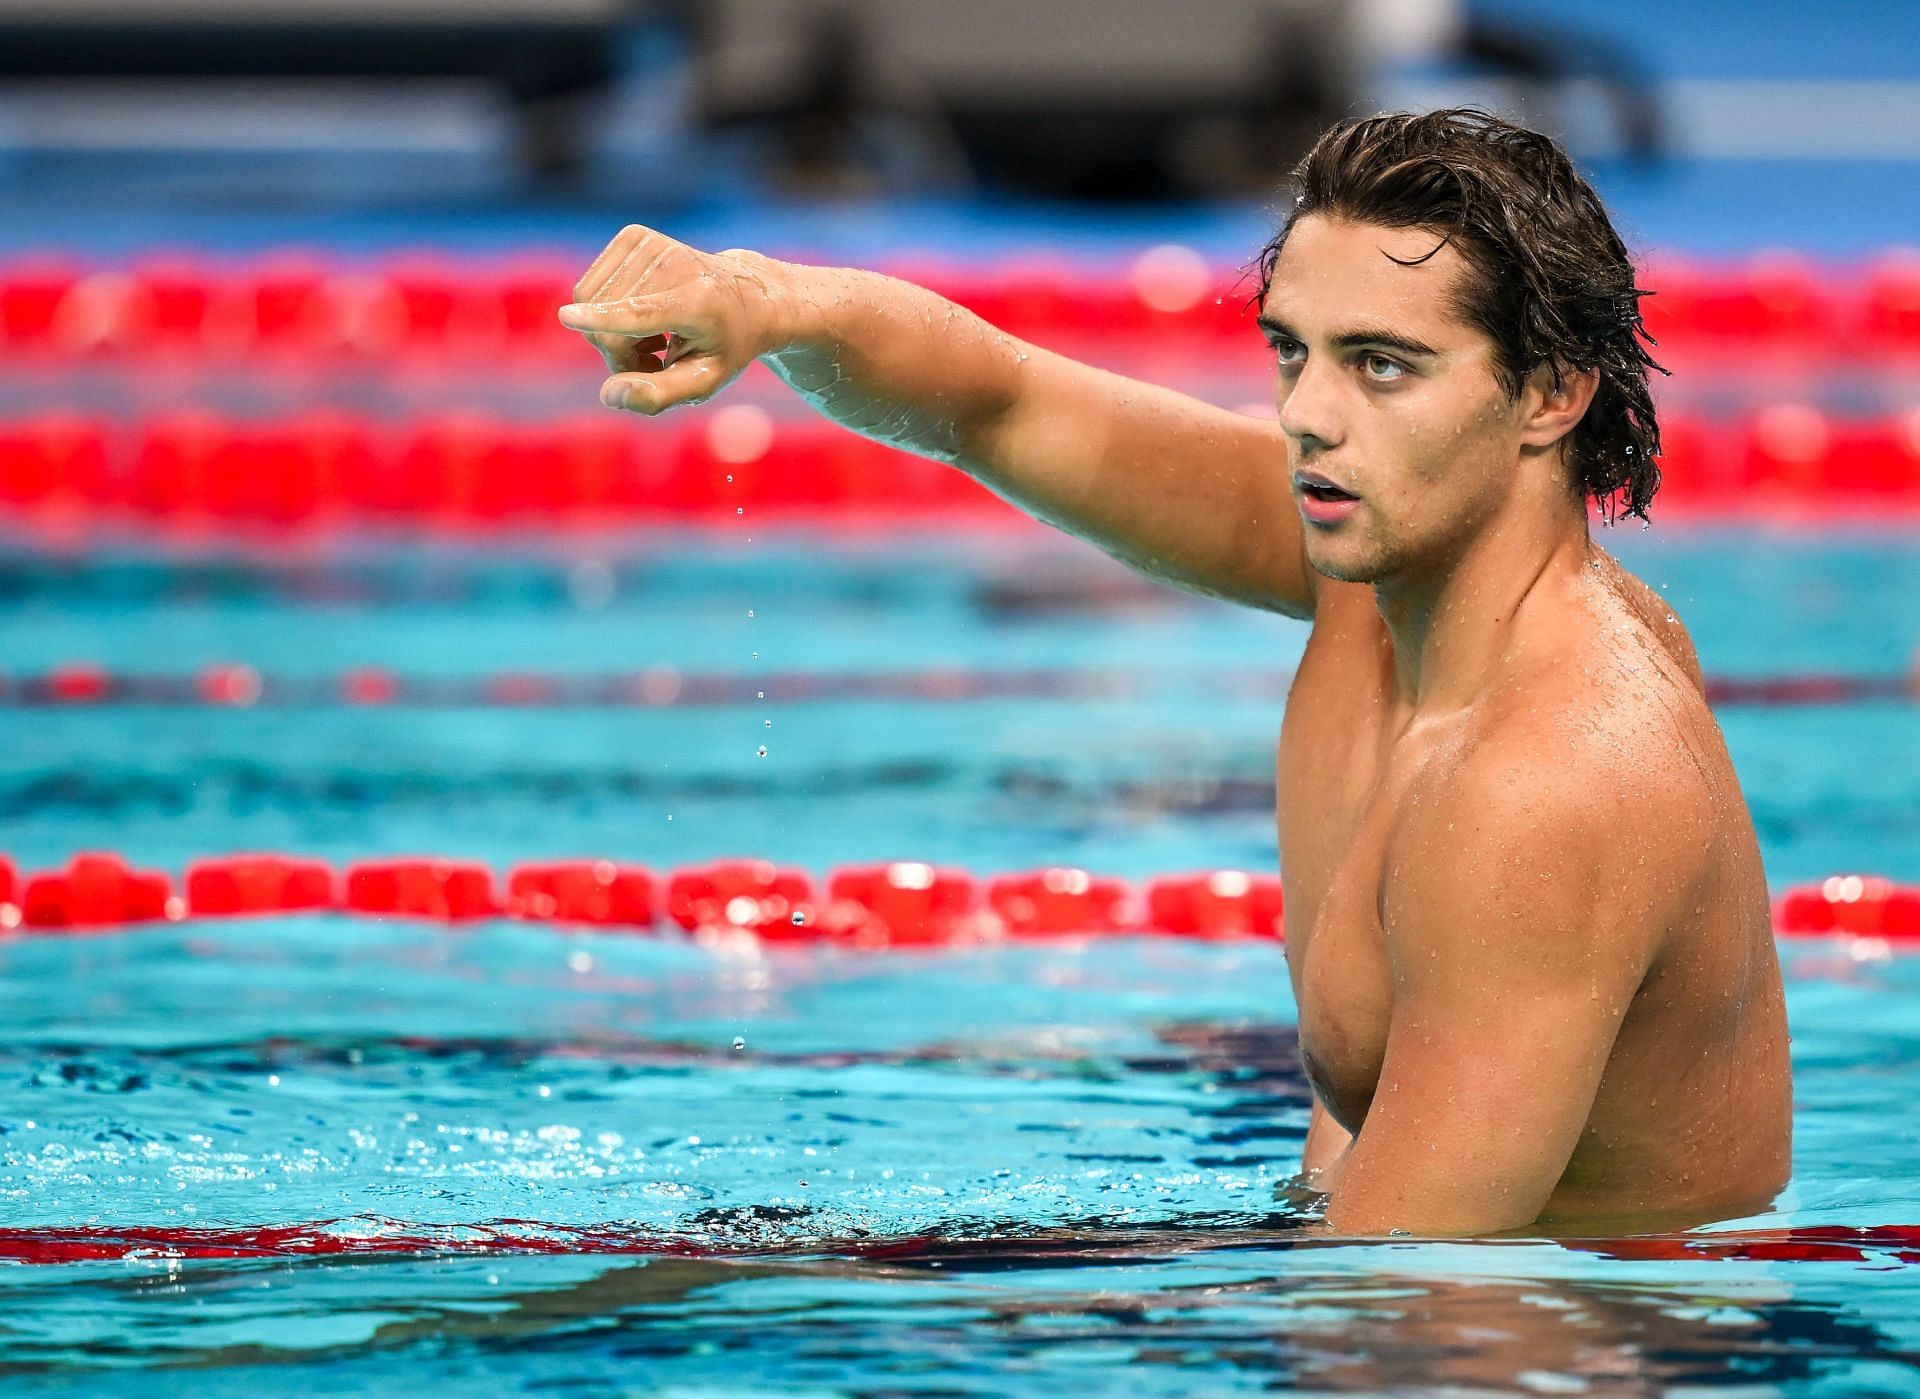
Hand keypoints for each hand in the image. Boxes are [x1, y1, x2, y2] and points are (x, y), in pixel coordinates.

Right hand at [559, 225, 780, 414]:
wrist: (748, 297)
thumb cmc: (724, 347)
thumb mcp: (704, 383)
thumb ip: (658, 395)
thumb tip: (609, 395)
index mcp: (698, 303)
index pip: (641, 313)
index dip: (603, 320)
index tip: (568, 317)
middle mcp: (675, 264)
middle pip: (608, 322)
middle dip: (618, 354)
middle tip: (655, 362)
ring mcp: (652, 244)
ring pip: (590, 302)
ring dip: (612, 332)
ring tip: (655, 338)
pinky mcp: (633, 236)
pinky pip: (590, 286)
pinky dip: (608, 309)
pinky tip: (645, 315)